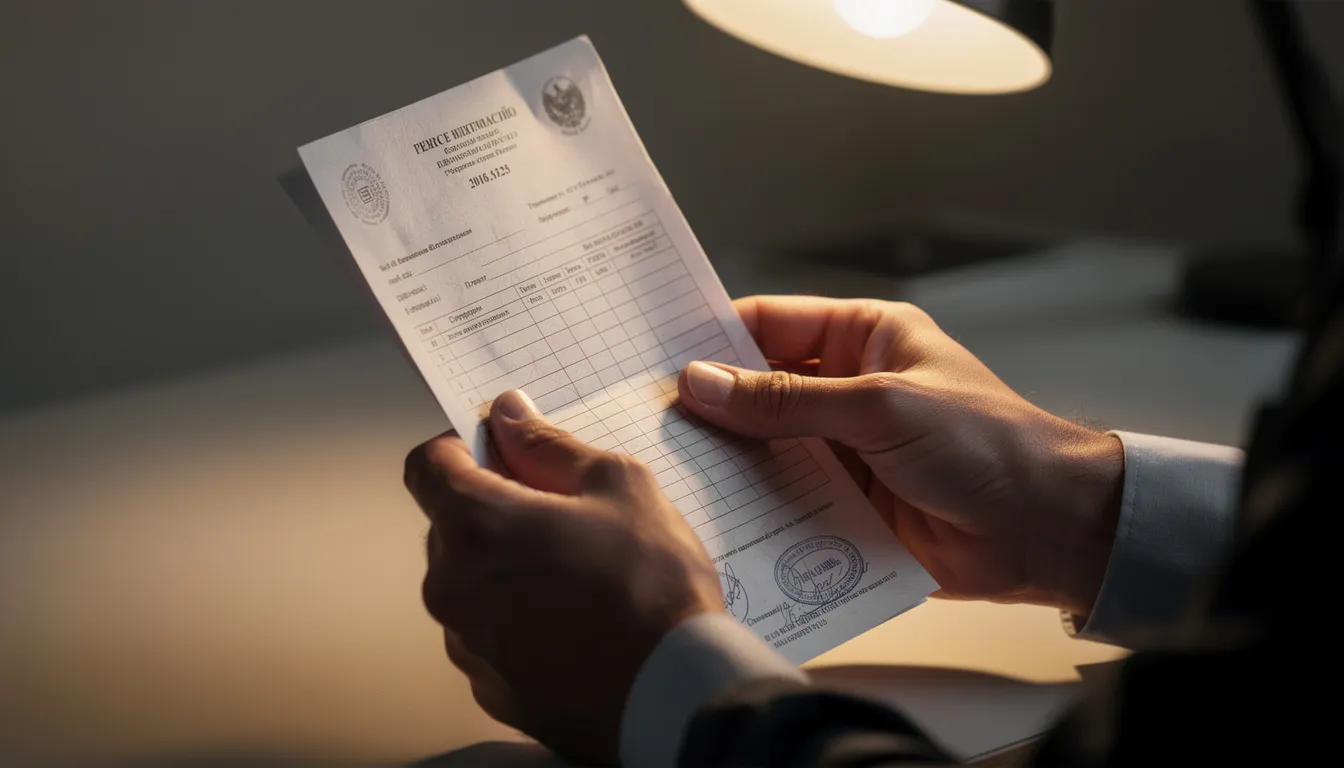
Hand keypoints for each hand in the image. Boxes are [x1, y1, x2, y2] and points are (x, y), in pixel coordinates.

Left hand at [404, 390, 722, 763]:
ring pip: (470, 584)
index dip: (462, 449)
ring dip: (506, 571)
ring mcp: (466, 644)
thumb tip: (510, 416)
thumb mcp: (618, 485)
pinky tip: (574, 625)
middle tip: (562, 518)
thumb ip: (549, 446)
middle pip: (450, 526)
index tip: (502, 454)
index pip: (426, 465)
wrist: (677, 693)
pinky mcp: (489, 689)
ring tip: (577, 579)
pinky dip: (518, 623)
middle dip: (495, 512)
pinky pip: (489, 637)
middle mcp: (452, 586)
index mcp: (474, 524)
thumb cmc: (653, 585)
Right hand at [678, 296, 1123, 615]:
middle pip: (758, 390)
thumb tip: (701, 383)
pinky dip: (752, 508)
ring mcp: (843, 449)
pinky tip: (708, 516)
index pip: (770, 324)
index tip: (653, 356)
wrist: (1047, 529)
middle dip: (710, 407)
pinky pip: (785, 500)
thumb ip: (787, 401)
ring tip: (661, 471)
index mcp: (863, 338)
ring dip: (725, 461)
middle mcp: (846, 389)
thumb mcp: (879, 407)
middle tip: (642, 421)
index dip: (713, 338)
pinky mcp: (845, 504)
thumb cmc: (984, 443)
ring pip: (765, 448)